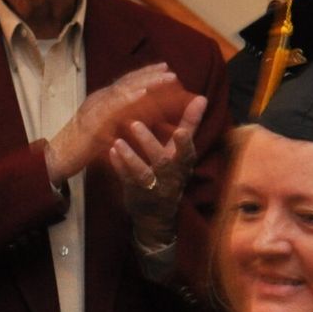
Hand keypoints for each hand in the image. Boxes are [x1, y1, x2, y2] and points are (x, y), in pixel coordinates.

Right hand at [45, 65, 190, 185]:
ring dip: (145, 81)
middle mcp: (99, 100)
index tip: (164, 67)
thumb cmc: (84, 147)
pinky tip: (143, 93)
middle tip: (169, 68)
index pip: (126, 83)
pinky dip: (128, 97)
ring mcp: (95, 108)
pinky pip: (112, 107)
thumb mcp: (107, 129)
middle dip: (149, 74)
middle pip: (126, 81)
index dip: (145, 73)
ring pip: (122, 89)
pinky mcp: (92, 121)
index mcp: (103, 101)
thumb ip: (122, 120)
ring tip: (164, 77)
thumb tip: (143, 116)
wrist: (59, 159)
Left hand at [108, 94, 204, 242]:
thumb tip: (202, 98)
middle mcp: (170, 176)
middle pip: (162, 161)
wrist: (157, 213)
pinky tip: (111, 152)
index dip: (185, 143)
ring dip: (130, 157)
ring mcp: (153, 186)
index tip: (180, 131)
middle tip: (135, 124)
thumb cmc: (171, 172)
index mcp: (183, 163)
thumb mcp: (183, 152)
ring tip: (117, 142)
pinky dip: (119, 166)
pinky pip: (126, 179)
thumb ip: (191, 124)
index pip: (187, 152)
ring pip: (143, 172)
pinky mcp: (135, 192)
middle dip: (149, 143)